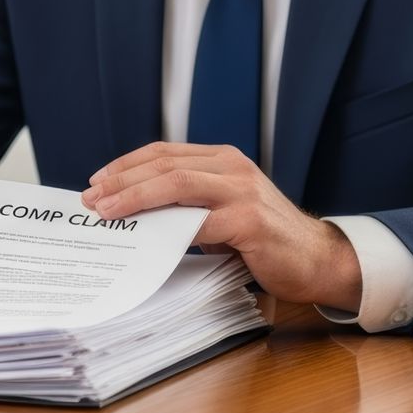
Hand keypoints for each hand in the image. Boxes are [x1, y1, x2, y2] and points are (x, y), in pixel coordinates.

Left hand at [81, 143, 361, 310]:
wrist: (320, 260)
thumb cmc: (264, 240)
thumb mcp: (221, 211)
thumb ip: (187, 205)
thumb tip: (133, 213)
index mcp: (222, 160)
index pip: (163, 153)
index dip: (126, 165)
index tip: (97, 181)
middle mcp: (231, 167)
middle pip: (164, 165)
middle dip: (122, 180)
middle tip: (92, 197)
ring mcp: (242, 191)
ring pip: (176, 184)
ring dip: (135, 197)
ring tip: (107, 211)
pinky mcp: (250, 220)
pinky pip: (199, 222)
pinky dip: (168, 228)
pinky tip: (146, 238)